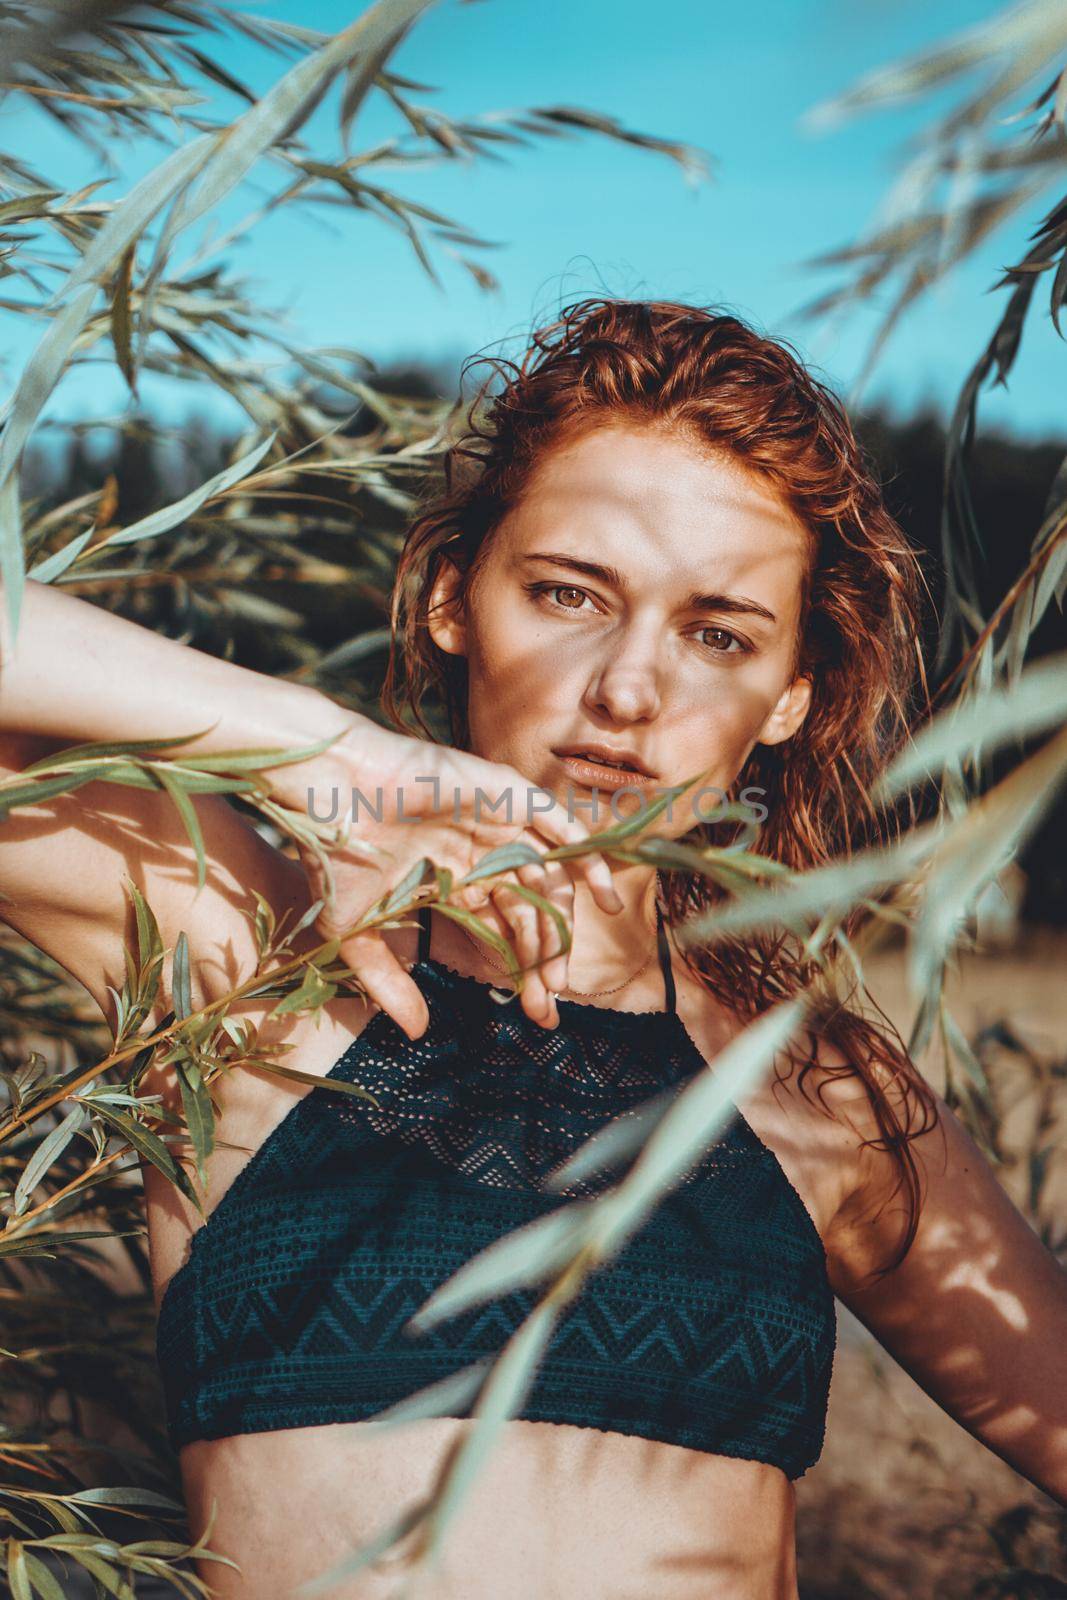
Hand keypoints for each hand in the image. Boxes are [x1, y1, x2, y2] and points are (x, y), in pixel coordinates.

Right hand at [264, 711, 623, 1038]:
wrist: (326, 793)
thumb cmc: (335, 854)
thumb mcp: (357, 933)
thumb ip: (389, 982)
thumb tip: (417, 1034)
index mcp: (455, 880)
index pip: (504, 931)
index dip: (523, 972)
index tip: (537, 1015)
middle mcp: (482, 853)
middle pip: (531, 913)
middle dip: (542, 961)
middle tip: (547, 1005)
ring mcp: (497, 824)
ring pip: (548, 880)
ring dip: (562, 927)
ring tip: (561, 975)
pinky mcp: (507, 795)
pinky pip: (562, 828)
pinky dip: (589, 859)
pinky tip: (606, 897)